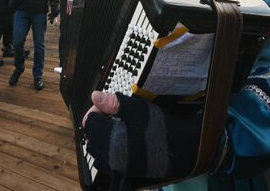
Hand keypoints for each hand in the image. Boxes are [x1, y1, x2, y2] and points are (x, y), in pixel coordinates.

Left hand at [83, 91, 202, 180]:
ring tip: (117, 127)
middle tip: (114, 114)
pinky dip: (107, 151)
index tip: (108, 105)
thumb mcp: (137, 109)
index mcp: (110, 140)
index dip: (96, 110)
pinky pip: (106, 163)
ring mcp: (116, 168)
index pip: (89, 122)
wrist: (181, 150)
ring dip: (101, 137)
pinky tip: (120, 142)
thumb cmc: (159, 128)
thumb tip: (95, 96)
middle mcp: (109, 157)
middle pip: (91, 137)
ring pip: (96, 151)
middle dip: (98, 123)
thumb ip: (113, 103)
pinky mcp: (124, 174)